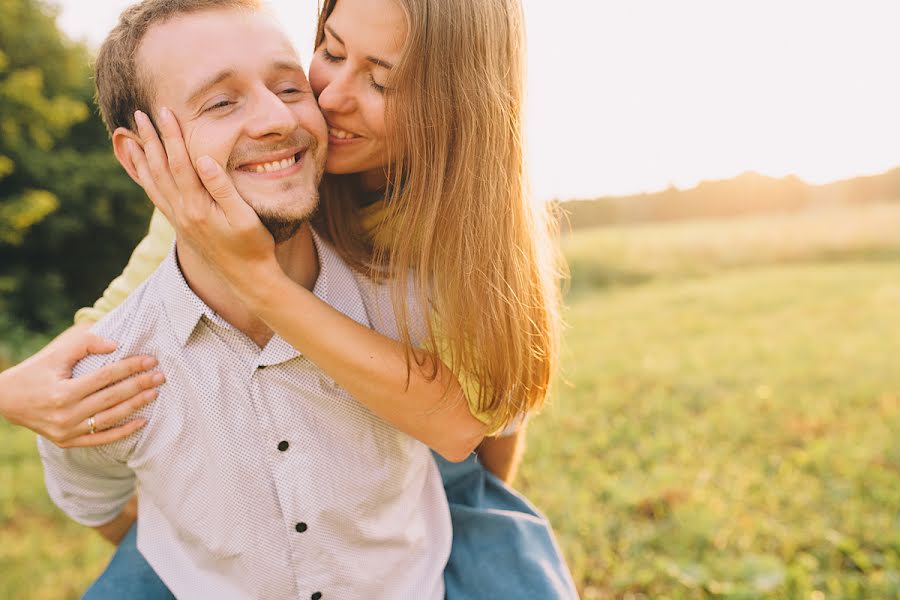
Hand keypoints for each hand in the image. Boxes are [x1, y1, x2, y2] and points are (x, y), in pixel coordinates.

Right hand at [0, 323, 162, 447]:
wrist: (7, 400)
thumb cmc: (37, 371)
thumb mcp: (56, 353)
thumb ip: (85, 343)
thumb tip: (115, 344)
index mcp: (63, 391)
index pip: (105, 377)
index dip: (130, 367)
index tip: (150, 360)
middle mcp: (66, 414)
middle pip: (111, 398)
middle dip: (139, 385)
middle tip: (160, 376)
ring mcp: (67, 431)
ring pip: (110, 418)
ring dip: (135, 406)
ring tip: (154, 393)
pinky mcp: (67, 442)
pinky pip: (101, 439)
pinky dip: (123, 432)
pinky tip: (142, 421)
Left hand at [127, 108, 279, 297]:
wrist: (248, 279)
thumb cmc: (254, 247)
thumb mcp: (245, 217)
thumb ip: (223, 188)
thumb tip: (202, 159)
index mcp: (198, 207)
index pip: (180, 163)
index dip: (171, 136)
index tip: (165, 112)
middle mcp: (182, 213)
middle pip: (160, 170)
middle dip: (150, 140)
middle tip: (140, 114)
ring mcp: (179, 221)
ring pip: (153, 184)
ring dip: (141, 159)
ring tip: (128, 139)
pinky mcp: (181, 227)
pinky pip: (157, 198)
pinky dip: (146, 180)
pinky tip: (143, 171)